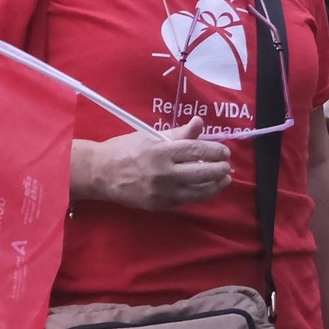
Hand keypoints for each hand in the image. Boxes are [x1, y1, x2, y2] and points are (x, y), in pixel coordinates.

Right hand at [79, 118, 231, 209]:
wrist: (101, 173)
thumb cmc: (126, 149)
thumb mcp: (151, 136)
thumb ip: (178, 133)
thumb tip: (199, 122)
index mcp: (161, 151)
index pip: (197, 149)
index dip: (215, 151)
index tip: (224, 151)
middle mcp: (164, 173)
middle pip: (202, 173)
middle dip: (220, 170)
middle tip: (227, 166)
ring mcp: (162, 192)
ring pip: (198, 192)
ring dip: (215, 186)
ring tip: (224, 179)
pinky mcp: (159, 205)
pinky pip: (186, 200)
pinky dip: (199, 194)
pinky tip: (206, 188)